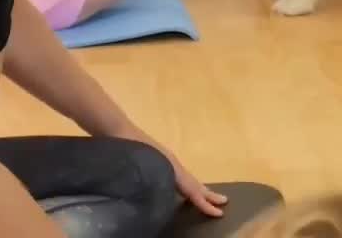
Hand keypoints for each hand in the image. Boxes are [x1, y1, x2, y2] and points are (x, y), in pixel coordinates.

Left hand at [109, 127, 227, 217]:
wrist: (116, 128)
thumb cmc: (128, 146)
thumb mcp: (144, 164)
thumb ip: (157, 178)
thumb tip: (168, 193)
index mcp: (171, 166)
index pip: (192, 189)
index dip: (205, 202)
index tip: (220, 212)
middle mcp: (171, 163)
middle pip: (194, 182)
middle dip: (209, 194)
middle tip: (225, 203)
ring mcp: (165, 160)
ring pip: (186, 178)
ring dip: (199, 189)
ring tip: (208, 197)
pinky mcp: (157, 159)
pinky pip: (177, 175)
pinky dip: (186, 184)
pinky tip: (180, 189)